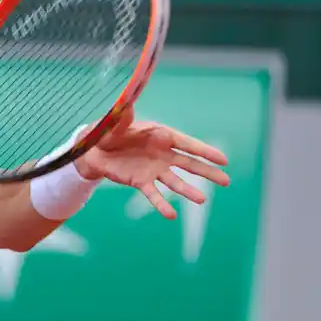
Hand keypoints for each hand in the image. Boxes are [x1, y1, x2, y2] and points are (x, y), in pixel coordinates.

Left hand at [74, 108, 229, 218]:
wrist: (93, 150)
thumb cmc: (108, 132)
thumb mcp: (113, 124)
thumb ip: (122, 119)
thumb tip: (127, 104)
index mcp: (161, 135)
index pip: (187, 144)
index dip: (205, 151)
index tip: (223, 160)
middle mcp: (162, 154)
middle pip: (189, 164)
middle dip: (207, 172)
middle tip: (226, 181)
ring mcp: (154, 169)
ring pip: (175, 181)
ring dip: (188, 191)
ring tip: (202, 200)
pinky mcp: (141, 182)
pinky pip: (154, 194)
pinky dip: (161, 204)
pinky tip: (171, 215)